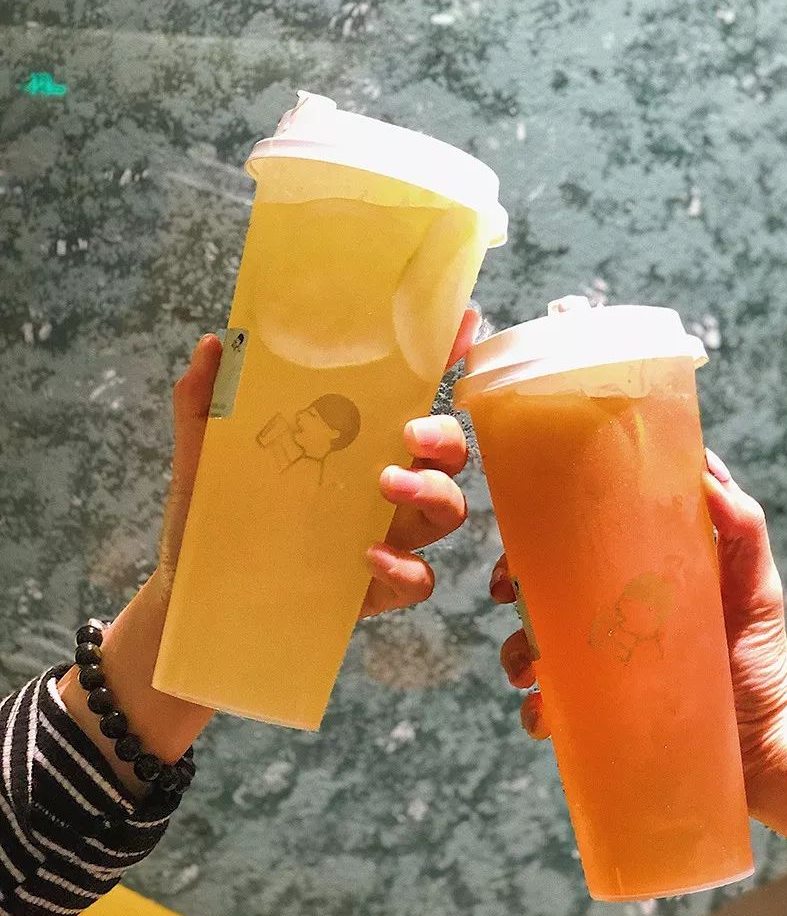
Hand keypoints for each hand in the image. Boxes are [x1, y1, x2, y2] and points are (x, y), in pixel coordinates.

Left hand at [60, 308, 479, 786]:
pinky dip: (405, 568)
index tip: (463, 325)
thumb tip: (213, 343)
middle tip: (408, 434)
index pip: (411, 394)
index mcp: (354, 440)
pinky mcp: (377, 589)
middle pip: (449, 452)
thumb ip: (204, 399)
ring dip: (432, 492)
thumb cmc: (210, 512)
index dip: (444, 358)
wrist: (192, 591)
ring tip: (385, 485)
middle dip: (444, 437)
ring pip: (448, 510)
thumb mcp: (203, 452)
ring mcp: (388, 536)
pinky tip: (368, 556)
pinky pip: (418, 579)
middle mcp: (383, 482)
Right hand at [491, 449, 786, 804]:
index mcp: (633, 580)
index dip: (539, 539)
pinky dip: (536, 712)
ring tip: (527, 670)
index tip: (524, 542)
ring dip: (515, 655)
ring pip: (532, 650)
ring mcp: (598, 669)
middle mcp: (607, 619)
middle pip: (541, 593)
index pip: (575, 546)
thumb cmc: (760, 655)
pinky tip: (545, 715)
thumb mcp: (756, 584)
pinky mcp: (596, 717)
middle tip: (509, 597)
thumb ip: (743, 527)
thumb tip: (708, 468)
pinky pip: (549, 711)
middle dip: (513, 590)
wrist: (769, 741)